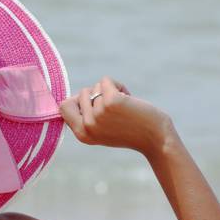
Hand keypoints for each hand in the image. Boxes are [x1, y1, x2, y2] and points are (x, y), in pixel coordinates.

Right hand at [59, 77, 174, 156]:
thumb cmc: (131, 132)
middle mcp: (87, 125)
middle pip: (82, 93)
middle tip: (115, 109)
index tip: (95, 105)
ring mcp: (98, 113)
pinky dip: (119, 85)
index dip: (78, 101)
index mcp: (82, 134)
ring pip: (96, 86)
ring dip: (111, 91)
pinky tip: (129, 98)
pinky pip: (106, 80)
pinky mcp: (111, 101)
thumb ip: (87, 117)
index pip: (63, 106)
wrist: (155, 139)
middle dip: (98, 95)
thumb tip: (76, 96)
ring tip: (124, 106)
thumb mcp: (102, 130)